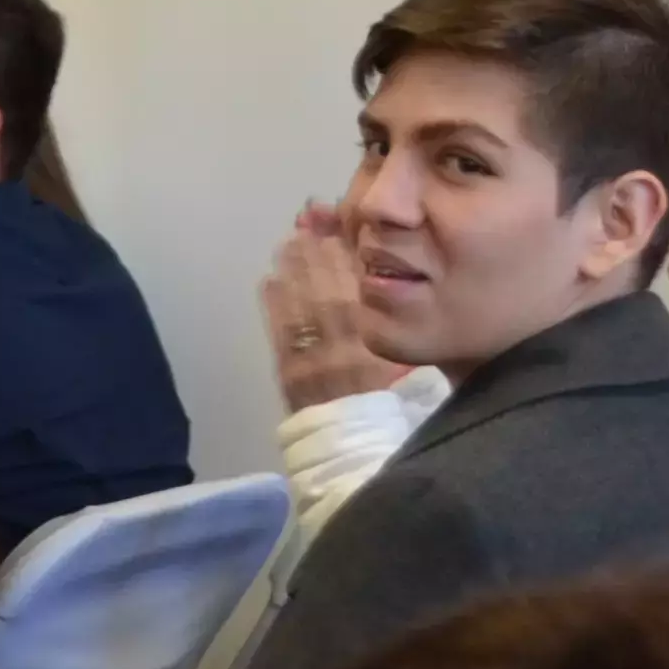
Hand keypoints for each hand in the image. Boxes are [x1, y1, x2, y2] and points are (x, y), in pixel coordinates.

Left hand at [262, 208, 392, 411]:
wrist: (353, 446)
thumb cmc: (384, 401)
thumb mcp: (399, 363)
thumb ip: (390, 325)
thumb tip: (379, 282)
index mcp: (374, 348)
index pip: (360, 295)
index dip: (349, 260)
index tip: (340, 230)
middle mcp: (342, 351)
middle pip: (327, 294)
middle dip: (317, 256)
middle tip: (308, 222)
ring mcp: (311, 362)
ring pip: (301, 308)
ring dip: (294, 271)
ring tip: (289, 241)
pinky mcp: (287, 372)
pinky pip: (280, 332)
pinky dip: (273, 304)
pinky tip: (269, 279)